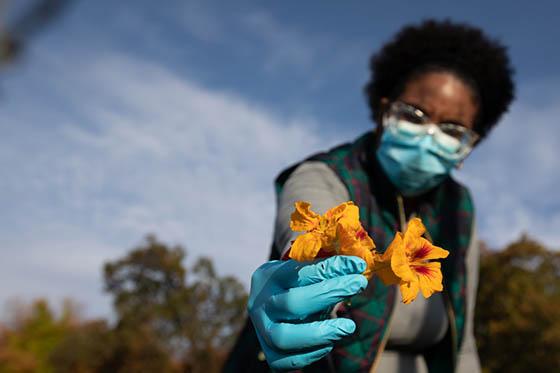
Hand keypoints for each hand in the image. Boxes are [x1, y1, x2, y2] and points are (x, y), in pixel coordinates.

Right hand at [247, 255, 367, 369]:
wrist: (271, 306)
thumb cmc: (297, 285)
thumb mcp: (306, 271)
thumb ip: (325, 270)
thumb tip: (356, 266)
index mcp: (269, 276)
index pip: (300, 272)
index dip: (330, 268)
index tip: (357, 264)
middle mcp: (260, 303)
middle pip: (292, 303)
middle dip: (329, 294)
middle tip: (358, 284)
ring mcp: (262, 331)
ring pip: (284, 337)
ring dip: (321, 332)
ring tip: (349, 326)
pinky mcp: (269, 354)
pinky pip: (287, 361)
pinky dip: (312, 353)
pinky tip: (330, 343)